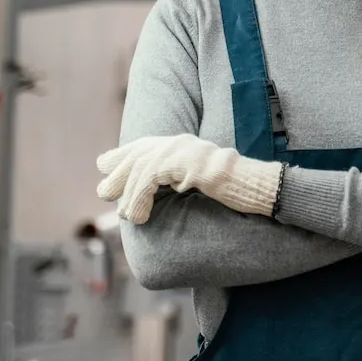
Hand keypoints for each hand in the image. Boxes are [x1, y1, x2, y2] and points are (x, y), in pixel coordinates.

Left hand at [96, 134, 281, 223]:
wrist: (256, 188)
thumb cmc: (230, 190)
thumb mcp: (195, 181)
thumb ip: (173, 180)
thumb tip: (149, 191)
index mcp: (180, 145)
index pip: (142, 145)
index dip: (120, 156)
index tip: (104, 168)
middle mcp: (179, 143)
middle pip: (137, 153)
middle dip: (118, 174)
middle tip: (105, 194)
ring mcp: (185, 151)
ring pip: (141, 168)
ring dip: (130, 195)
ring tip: (129, 216)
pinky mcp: (189, 164)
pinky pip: (152, 178)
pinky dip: (141, 199)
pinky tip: (141, 217)